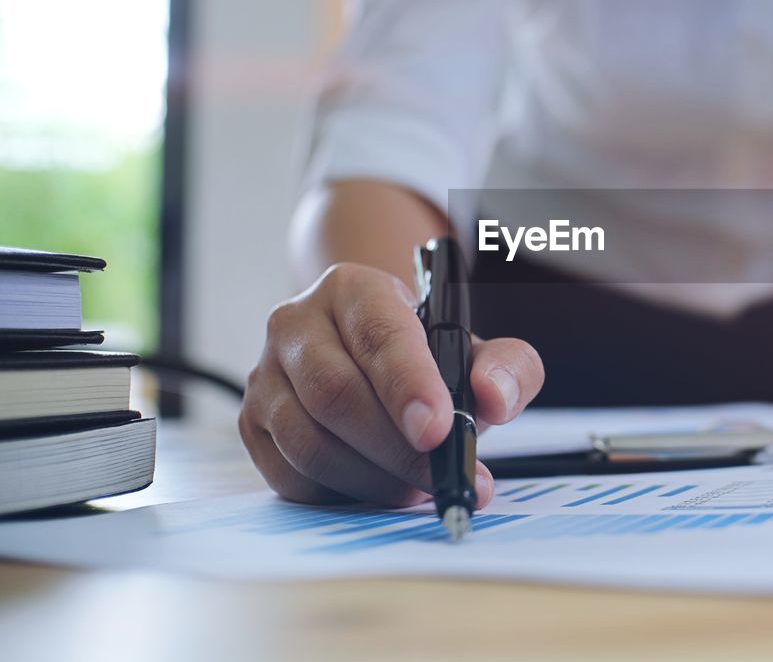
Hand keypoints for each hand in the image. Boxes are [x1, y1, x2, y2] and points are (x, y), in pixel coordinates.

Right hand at [240, 262, 543, 506]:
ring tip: (418, 487)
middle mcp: (297, 324)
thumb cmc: (423, 354)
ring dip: (372, 479)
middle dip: (397, 449)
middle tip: (444, 478)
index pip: (379, 336)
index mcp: (353, 289)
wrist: (366, 354)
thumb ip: (507, 366)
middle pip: (338, 395)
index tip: (439, 430)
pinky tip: (379, 488)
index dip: (408, 386)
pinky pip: (290, 475)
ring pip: (310, 442)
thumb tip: (494, 398)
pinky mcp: (253, 425)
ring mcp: (266, 375)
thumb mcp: (476, 348)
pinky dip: (340, 494)